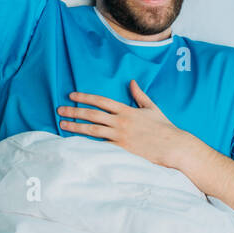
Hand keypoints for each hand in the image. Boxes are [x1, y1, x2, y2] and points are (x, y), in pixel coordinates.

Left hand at [57, 80, 195, 168]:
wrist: (173, 146)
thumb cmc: (164, 128)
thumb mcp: (152, 108)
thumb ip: (139, 95)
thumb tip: (132, 82)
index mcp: (127, 110)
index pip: (101, 101)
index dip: (85, 97)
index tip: (72, 96)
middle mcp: (121, 122)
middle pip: (92, 115)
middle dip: (74, 111)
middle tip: (60, 109)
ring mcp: (120, 137)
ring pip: (93, 130)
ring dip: (76, 126)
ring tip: (63, 124)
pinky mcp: (121, 151)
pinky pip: (100, 146)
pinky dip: (87, 144)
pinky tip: (75, 143)